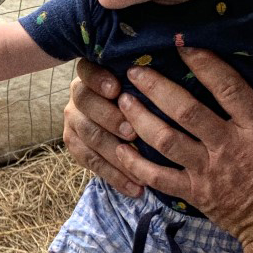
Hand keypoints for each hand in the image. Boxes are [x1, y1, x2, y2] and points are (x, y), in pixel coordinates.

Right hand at [62, 60, 143, 196]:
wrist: (126, 124)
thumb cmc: (146, 97)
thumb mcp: (145, 85)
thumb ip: (150, 80)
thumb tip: (177, 63)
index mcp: (94, 73)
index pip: (88, 71)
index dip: (99, 80)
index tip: (117, 89)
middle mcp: (79, 94)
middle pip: (85, 102)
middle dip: (110, 118)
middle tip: (132, 133)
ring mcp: (74, 120)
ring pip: (88, 135)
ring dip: (114, 152)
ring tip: (138, 165)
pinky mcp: (75, 145)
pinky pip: (91, 162)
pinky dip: (115, 177)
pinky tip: (136, 188)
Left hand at [115, 48, 252, 246]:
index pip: (229, 88)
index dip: (204, 63)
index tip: (183, 45)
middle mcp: (230, 147)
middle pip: (186, 110)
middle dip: (157, 87)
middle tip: (135, 70)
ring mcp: (208, 172)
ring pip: (166, 140)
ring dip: (141, 118)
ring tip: (122, 99)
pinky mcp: (195, 194)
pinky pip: (158, 177)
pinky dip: (135, 163)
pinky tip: (119, 148)